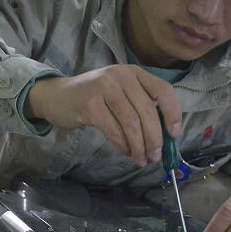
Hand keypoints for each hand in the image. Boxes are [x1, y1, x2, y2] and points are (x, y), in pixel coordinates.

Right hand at [24, 65, 182, 166]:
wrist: (57, 96)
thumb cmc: (94, 97)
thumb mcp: (120, 92)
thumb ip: (140, 105)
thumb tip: (164, 137)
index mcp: (133, 72)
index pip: (163, 90)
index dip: (173, 114)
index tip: (174, 134)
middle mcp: (120, 76)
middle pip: (148, 111)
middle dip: (155, 139)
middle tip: (155, 156)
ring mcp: (104, 88)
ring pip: (132, 123)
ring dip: (139, 146)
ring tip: (141, 159)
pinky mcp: (90, 105)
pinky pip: (114, 131)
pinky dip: (123, 145)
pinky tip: (126, 152)